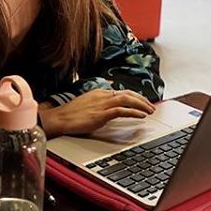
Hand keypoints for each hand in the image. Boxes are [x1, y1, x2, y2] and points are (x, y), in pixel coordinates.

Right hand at [38, 89, 155, 137]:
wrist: (59, 118)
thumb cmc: (70, 114)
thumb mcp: (87, 104)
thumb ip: (98, 102)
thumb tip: (109, 103)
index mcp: (99, 92)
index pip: (122, 92)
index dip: (135, 96)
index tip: (143, 102)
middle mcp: (102, 95)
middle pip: (127, 93)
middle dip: (142, 99)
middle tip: (151, 106)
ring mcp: (102, 104)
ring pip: (127, 100)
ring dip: (141, 105)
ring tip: (150, 110)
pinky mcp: (101, 114)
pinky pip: (121, 111)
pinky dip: (133, 112)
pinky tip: (141, 116)